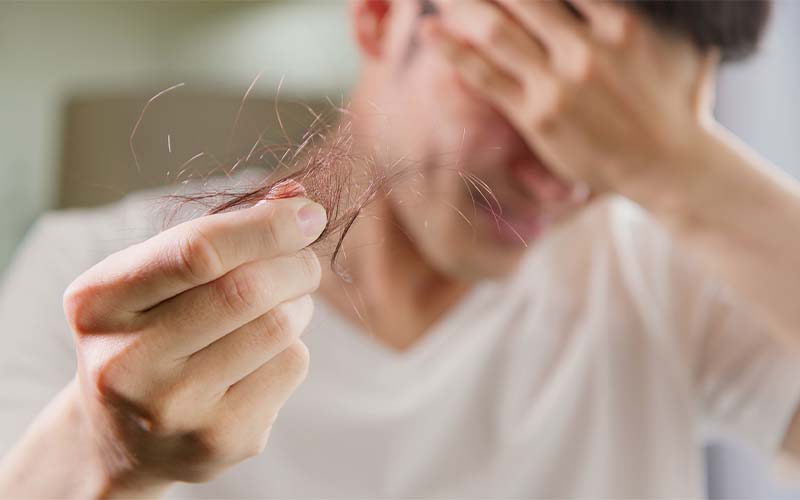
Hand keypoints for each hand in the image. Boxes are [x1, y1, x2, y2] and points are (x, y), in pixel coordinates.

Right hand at [62, 189, 325, 489]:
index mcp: (98, 303)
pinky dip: (293, 346)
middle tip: (303, 263)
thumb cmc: (152, 331)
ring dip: (298, 304)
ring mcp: (172, 409)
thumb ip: (221, 231)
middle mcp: (126, 362)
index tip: (309, 213)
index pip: (196, 252)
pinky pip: (290, 366)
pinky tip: (263, 355)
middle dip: (295, 264)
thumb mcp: (158, 275)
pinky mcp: (219, 440)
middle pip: (246, 291)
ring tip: (279, 307)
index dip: (265, 227)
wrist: (127, 435)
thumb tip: (297, 198)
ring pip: (278, 327)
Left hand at [424, 0, 718, 202]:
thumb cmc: (677, 99)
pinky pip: (486, 77)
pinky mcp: (535, 116)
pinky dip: (454, 51)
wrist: (668, 164)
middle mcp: (586, 49)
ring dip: (462, 4)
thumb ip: (648, 7)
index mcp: (621, 24)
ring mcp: (557, 84)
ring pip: (496, 31)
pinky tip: (430, 32)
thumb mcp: (678, 40)